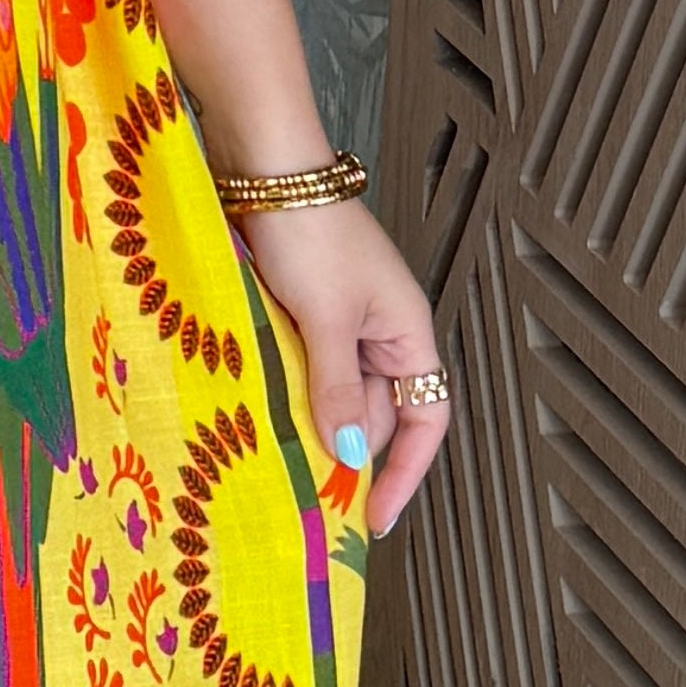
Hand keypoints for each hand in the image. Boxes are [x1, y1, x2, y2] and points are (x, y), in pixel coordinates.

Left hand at [236, 195, 449, 527]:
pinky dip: (285, 393)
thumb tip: (350, 456)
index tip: (376, 516)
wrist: (265, 170)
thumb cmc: (310, 230)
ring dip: (308, 422)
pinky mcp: (300, 313)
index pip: (424, 420)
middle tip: (307, 496)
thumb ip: (336, 389)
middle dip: (343, 451)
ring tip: (278, 456)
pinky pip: (301, 370)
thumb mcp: (326, 318)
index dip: (405, 471)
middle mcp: (378, 333)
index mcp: (406, 333)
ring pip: (330, 395)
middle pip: (371, 414)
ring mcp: (338, 323)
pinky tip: (261, 411)